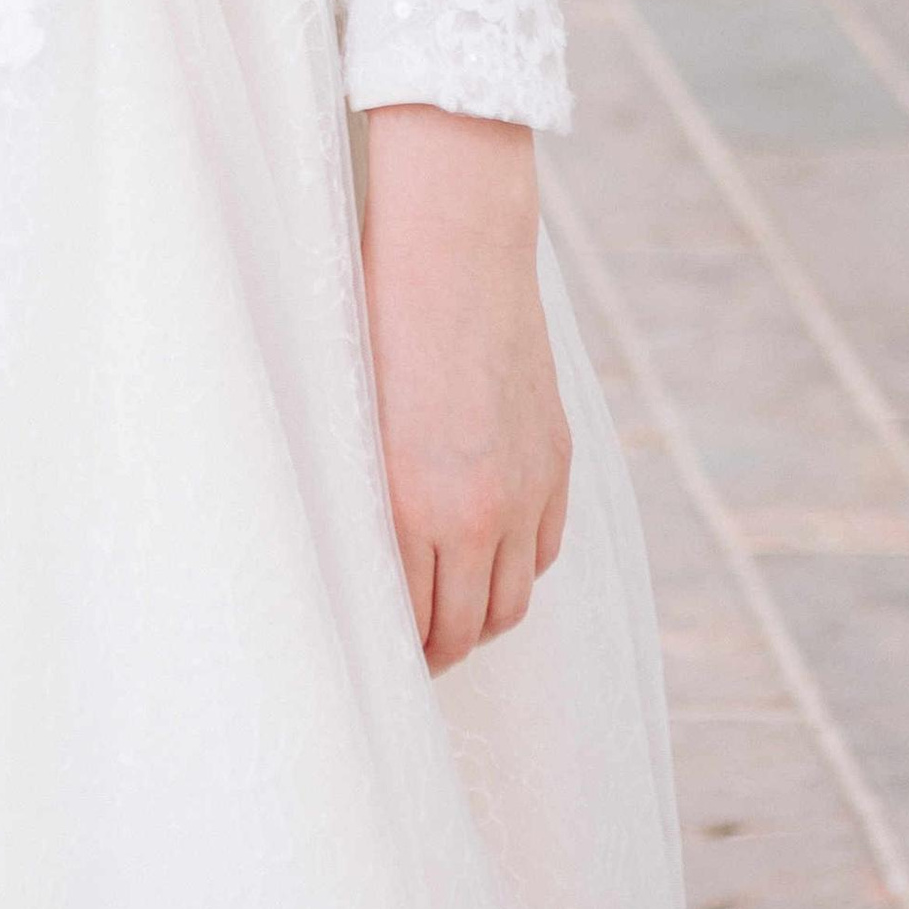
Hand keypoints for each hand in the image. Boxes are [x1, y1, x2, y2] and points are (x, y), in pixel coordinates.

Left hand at [359, 104, 569, 674]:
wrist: (455, 249)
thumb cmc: (379, 318)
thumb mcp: (352, 417)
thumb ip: (367, 494)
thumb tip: (363, 558)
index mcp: (408, 502)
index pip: (409, 620)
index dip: (393, 650)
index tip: (374, 655)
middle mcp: (475, 510)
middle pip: (464, 628)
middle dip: (435, 654)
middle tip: (409, 659)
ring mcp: (525, 489)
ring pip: (511, 602)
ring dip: (480, 622)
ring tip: (449, 622)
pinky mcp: (556, 461)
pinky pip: (544, 552)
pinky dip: (517, 572)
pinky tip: (490, 567)